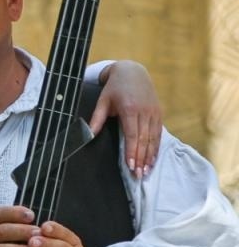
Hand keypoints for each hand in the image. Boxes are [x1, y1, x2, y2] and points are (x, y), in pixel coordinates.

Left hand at [92, 60, 161, 177]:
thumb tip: (88, 135)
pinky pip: (158, 133)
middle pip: (143, 140)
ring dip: (150, 156)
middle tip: (138, 175)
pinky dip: (156, 147)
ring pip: (153, 138)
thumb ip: (96, 119)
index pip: (132, 135)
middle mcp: (144, 111)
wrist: (132, 71)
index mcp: (130, 109)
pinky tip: (153, 158)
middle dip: (141, 159)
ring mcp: (153, 112)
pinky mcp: (159, 113)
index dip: (132, 151)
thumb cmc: (114, 88)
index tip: (130, 165)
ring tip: (146, 171)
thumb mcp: (102, 101)